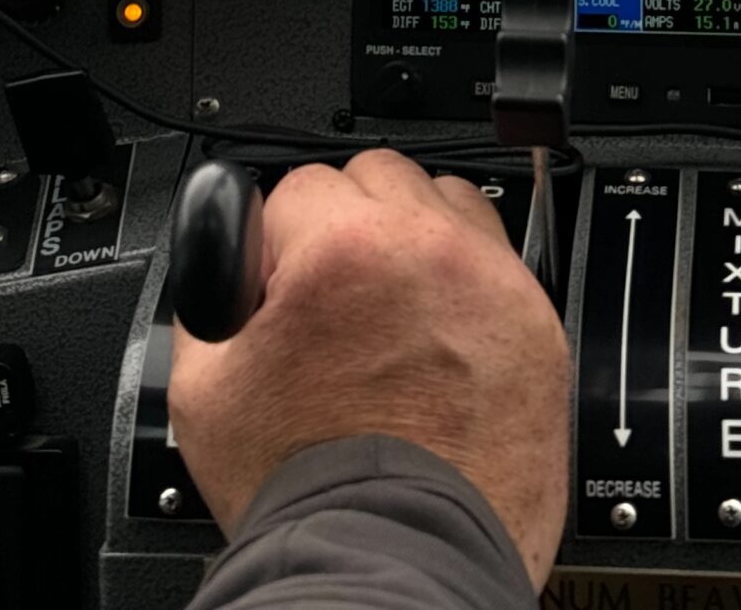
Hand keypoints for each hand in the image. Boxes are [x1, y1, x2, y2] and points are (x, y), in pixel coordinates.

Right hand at [169, 150, 569, 585]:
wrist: (392, 563)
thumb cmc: (309, 489)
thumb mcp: (205, 386)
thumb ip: (209, 294)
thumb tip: (227, 255)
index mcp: (343, 248)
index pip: (297, 186)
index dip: (279, 244)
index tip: (284, 287)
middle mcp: (427, 248)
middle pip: (376, 177)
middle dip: (347, 227)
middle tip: (335, 299)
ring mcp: (491, 283)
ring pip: (444, 202)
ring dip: (414, 238)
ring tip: (392, 311)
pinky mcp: (535, 324)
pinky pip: (498, 260)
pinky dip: (466, 283)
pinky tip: (439, 336)